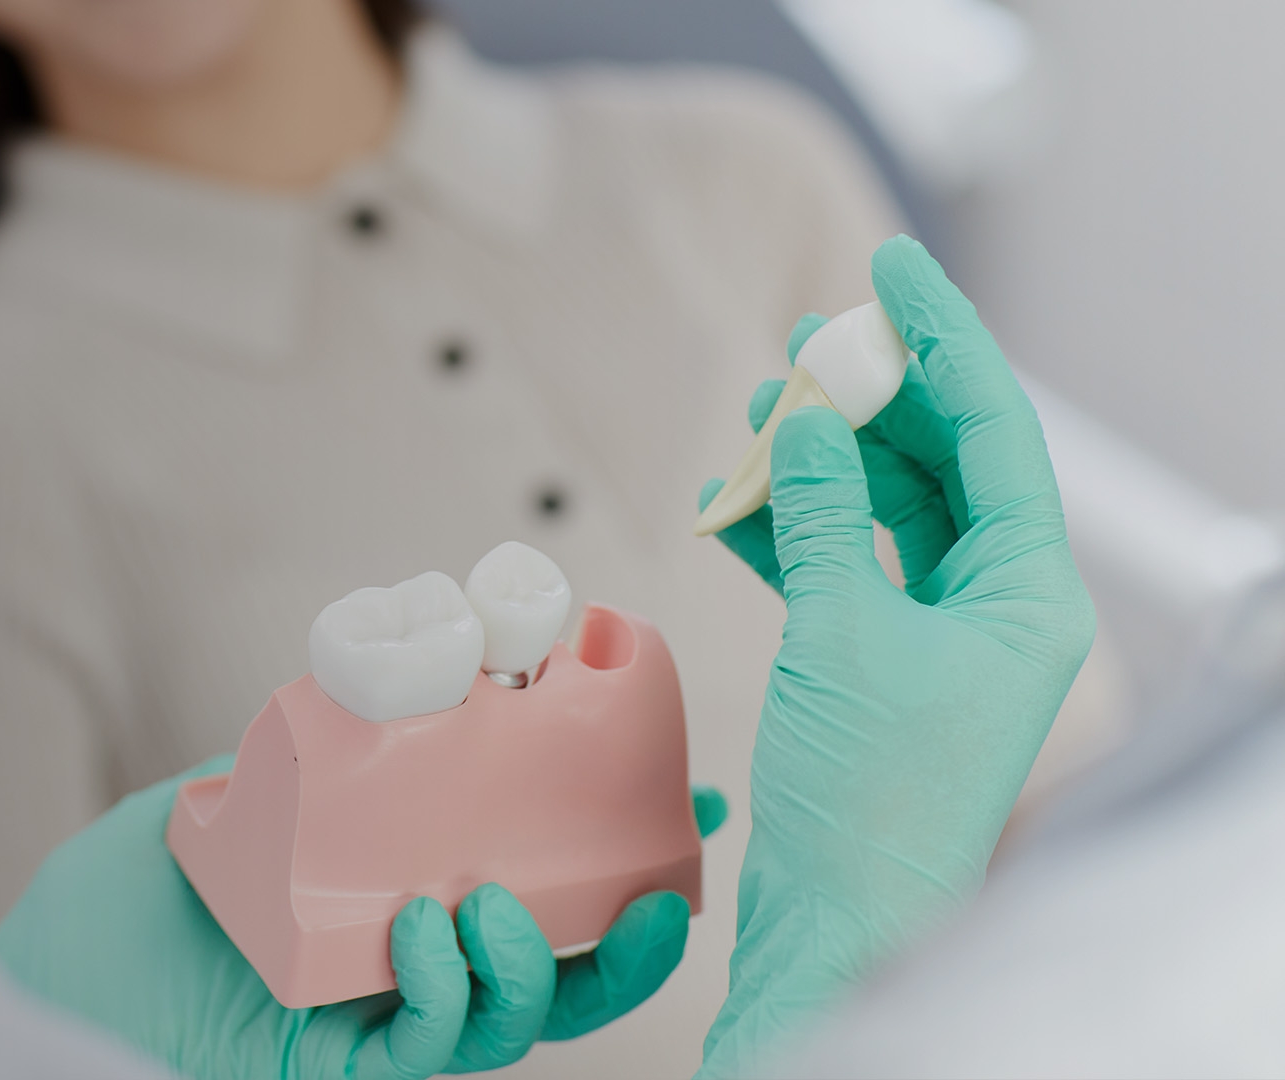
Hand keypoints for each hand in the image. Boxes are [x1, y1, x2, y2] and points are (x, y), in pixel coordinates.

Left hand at [0, 757, 726, 1078]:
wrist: (49, 966)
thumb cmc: (131, 889)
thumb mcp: (248, 785)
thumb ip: (329, 744)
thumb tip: (414, 672)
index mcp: (406, 900)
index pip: (538, 884)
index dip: (619, 853)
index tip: (692, 798)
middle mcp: (409, 970)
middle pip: (558, 972)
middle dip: (635, 939)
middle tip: (668, 891)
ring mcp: (379, 1024)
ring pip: (515, 1023)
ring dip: (533, 962)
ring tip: (491, 900)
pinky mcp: (339, 1070)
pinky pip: (432, 1050)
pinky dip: (452, 991)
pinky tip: (428, 934)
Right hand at [695, 236, 1094, 1074]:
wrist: (838, 915)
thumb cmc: (868, 795)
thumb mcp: (841, 632)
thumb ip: (824, 515)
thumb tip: (802, 423)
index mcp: (1027, 592)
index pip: (992, 430)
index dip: (942, 337)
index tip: (892, 265)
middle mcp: (995, 603)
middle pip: (940, 459)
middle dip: (872, 393)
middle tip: (808, 336)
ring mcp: (936, 632)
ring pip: (884, 507)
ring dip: (820, 459)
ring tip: (758, 406)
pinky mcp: (877, 658)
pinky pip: (841, 561)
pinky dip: (790, 527)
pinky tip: (737, 499)